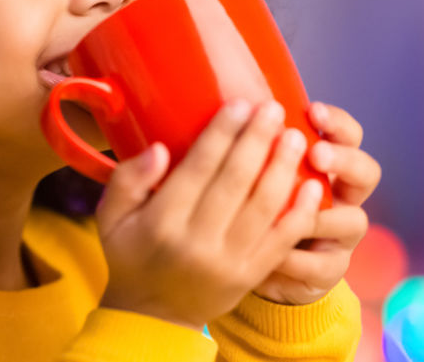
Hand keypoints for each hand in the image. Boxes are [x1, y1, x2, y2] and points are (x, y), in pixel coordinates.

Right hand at [95, 100, 323, 329]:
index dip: (223, 133)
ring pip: (264, 208)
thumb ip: (127, 180)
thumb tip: (160, 149)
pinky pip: (282, 241)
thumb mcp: (110, 219)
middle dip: (258, 140)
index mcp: (162, 222)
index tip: (240, 103)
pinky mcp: (251, 275)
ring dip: (284, 168)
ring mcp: (228, 261)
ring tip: (296, 137)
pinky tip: (313, 185)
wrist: (151, 320)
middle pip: (236, 181)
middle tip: (274, 109)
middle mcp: (197, 242)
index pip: (199, 168)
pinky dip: (301, 212)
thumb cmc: (131, 258)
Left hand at [252, 102, 380, 305]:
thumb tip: (229, 110)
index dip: (337, 123)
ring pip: (354, 221)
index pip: (349, 136)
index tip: (312, 111)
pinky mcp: (331, 270)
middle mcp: (344, 197)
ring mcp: (342, 236)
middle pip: (367, 173)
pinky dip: (301, 259)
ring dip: (322, 214)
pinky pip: (325, 265)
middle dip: (344, 161)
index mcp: (328, 167)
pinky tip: (277, 256)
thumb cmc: (251, 207)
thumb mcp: (253, 175)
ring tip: (289, 210)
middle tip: (316, 155)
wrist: (252, 266)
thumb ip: (252, 150)